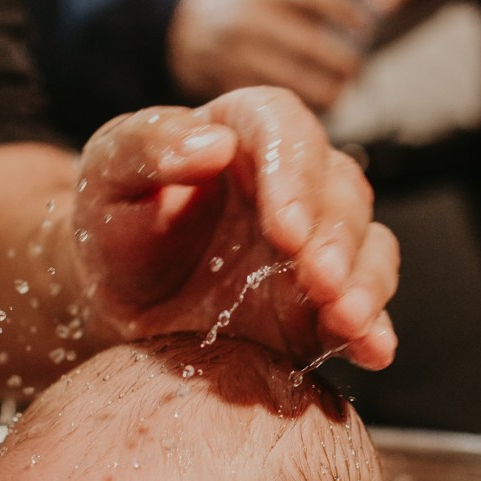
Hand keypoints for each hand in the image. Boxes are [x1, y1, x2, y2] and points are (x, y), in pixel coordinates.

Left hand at [73, 87, 399, 369]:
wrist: (118, 302)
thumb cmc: (115, 225)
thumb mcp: (106, 176)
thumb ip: (145, 147)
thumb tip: (210, 144)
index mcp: (242, 131)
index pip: (286, 130)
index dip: (295, 173)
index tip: (285, 225)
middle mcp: (294, 182)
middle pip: (340, 189)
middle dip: (335, 237)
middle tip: (317, 277)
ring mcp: (315, 243)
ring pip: (367, 245)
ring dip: (363, 281)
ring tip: (345, 317)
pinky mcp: (323, 301)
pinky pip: (364, 305)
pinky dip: (374, 327)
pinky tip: (373, 350)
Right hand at [168, 0, 366, 111]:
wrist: (180, 28)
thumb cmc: (237, 9)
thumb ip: (304, 0)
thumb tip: (357, 24)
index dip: (343, 10)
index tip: (362, 25)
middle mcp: (246, 20)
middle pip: (309, 45)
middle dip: (341, 63)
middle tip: (355, 72)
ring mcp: (234, 55)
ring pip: (294, 79)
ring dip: (326, 92)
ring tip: (340, 94)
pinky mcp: (226, 85)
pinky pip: (272, 101)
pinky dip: (298, 107)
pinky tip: (312, 108)